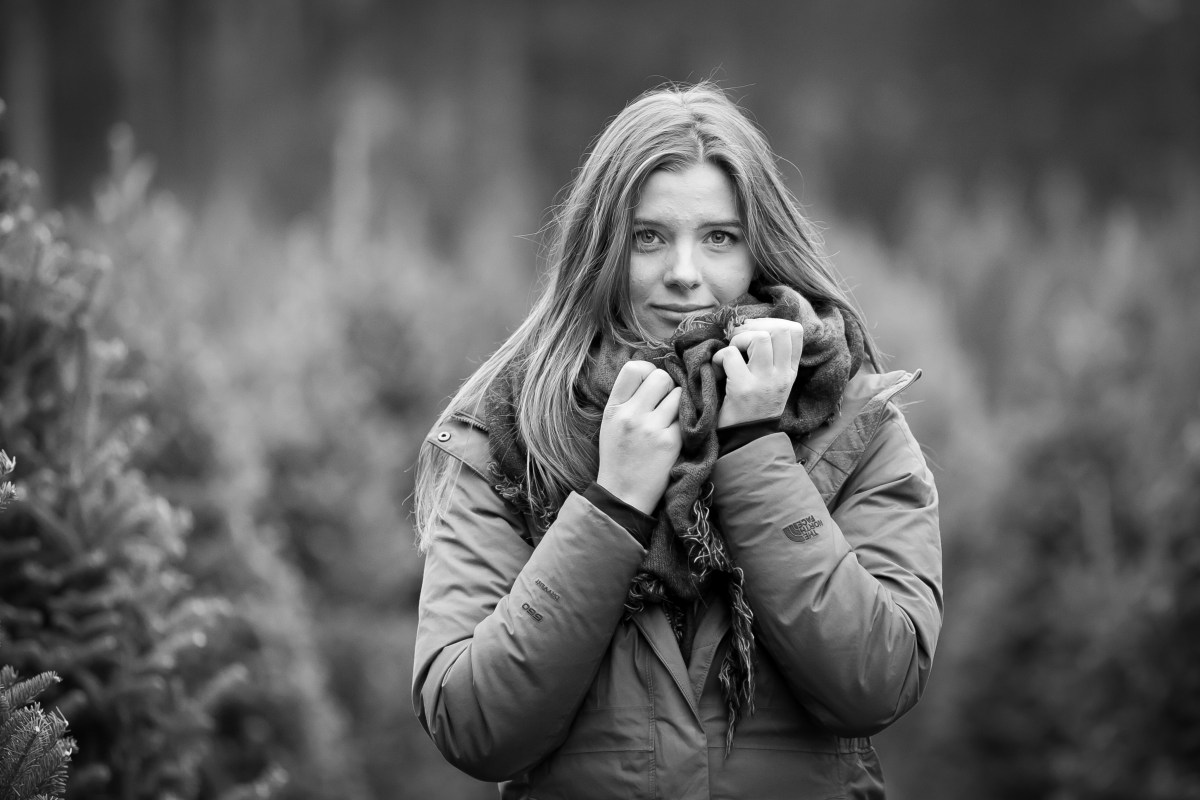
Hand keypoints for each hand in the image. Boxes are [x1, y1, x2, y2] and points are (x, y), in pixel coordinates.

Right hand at [596, 361, 682, 514]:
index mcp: (614, 408)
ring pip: (679, 394)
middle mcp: (631, 414)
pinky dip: (685, 423)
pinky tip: (676, 434)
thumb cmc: (619, 458)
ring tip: (670, 420)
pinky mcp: (671, 443)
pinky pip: (687, 417)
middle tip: (664, 403)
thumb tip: (652, 373)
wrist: (623, 495)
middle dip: (667, 387)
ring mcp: (651, 428)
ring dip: (679, 404)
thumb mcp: (611, 424)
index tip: (651, 384)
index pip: (633, 368)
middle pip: (661, 377)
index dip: (648, 371)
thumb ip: (627, 399)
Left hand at [712, 318, 804, 427]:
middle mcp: (782, 375)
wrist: (746, 441)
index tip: (755, 330)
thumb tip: (751, 327)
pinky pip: (730, 355)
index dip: (772, 322)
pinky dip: (719, 357)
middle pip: (779, 330)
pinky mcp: (743, 389)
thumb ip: (771, 359)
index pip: (795, 332)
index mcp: (790, 372)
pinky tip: (717, 370)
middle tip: (738, 340)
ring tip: (731, 354)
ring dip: (738, 340)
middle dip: (754, 327)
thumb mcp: (773, 384)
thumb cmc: (753, 409)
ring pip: (759, 338)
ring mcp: (764, 382)